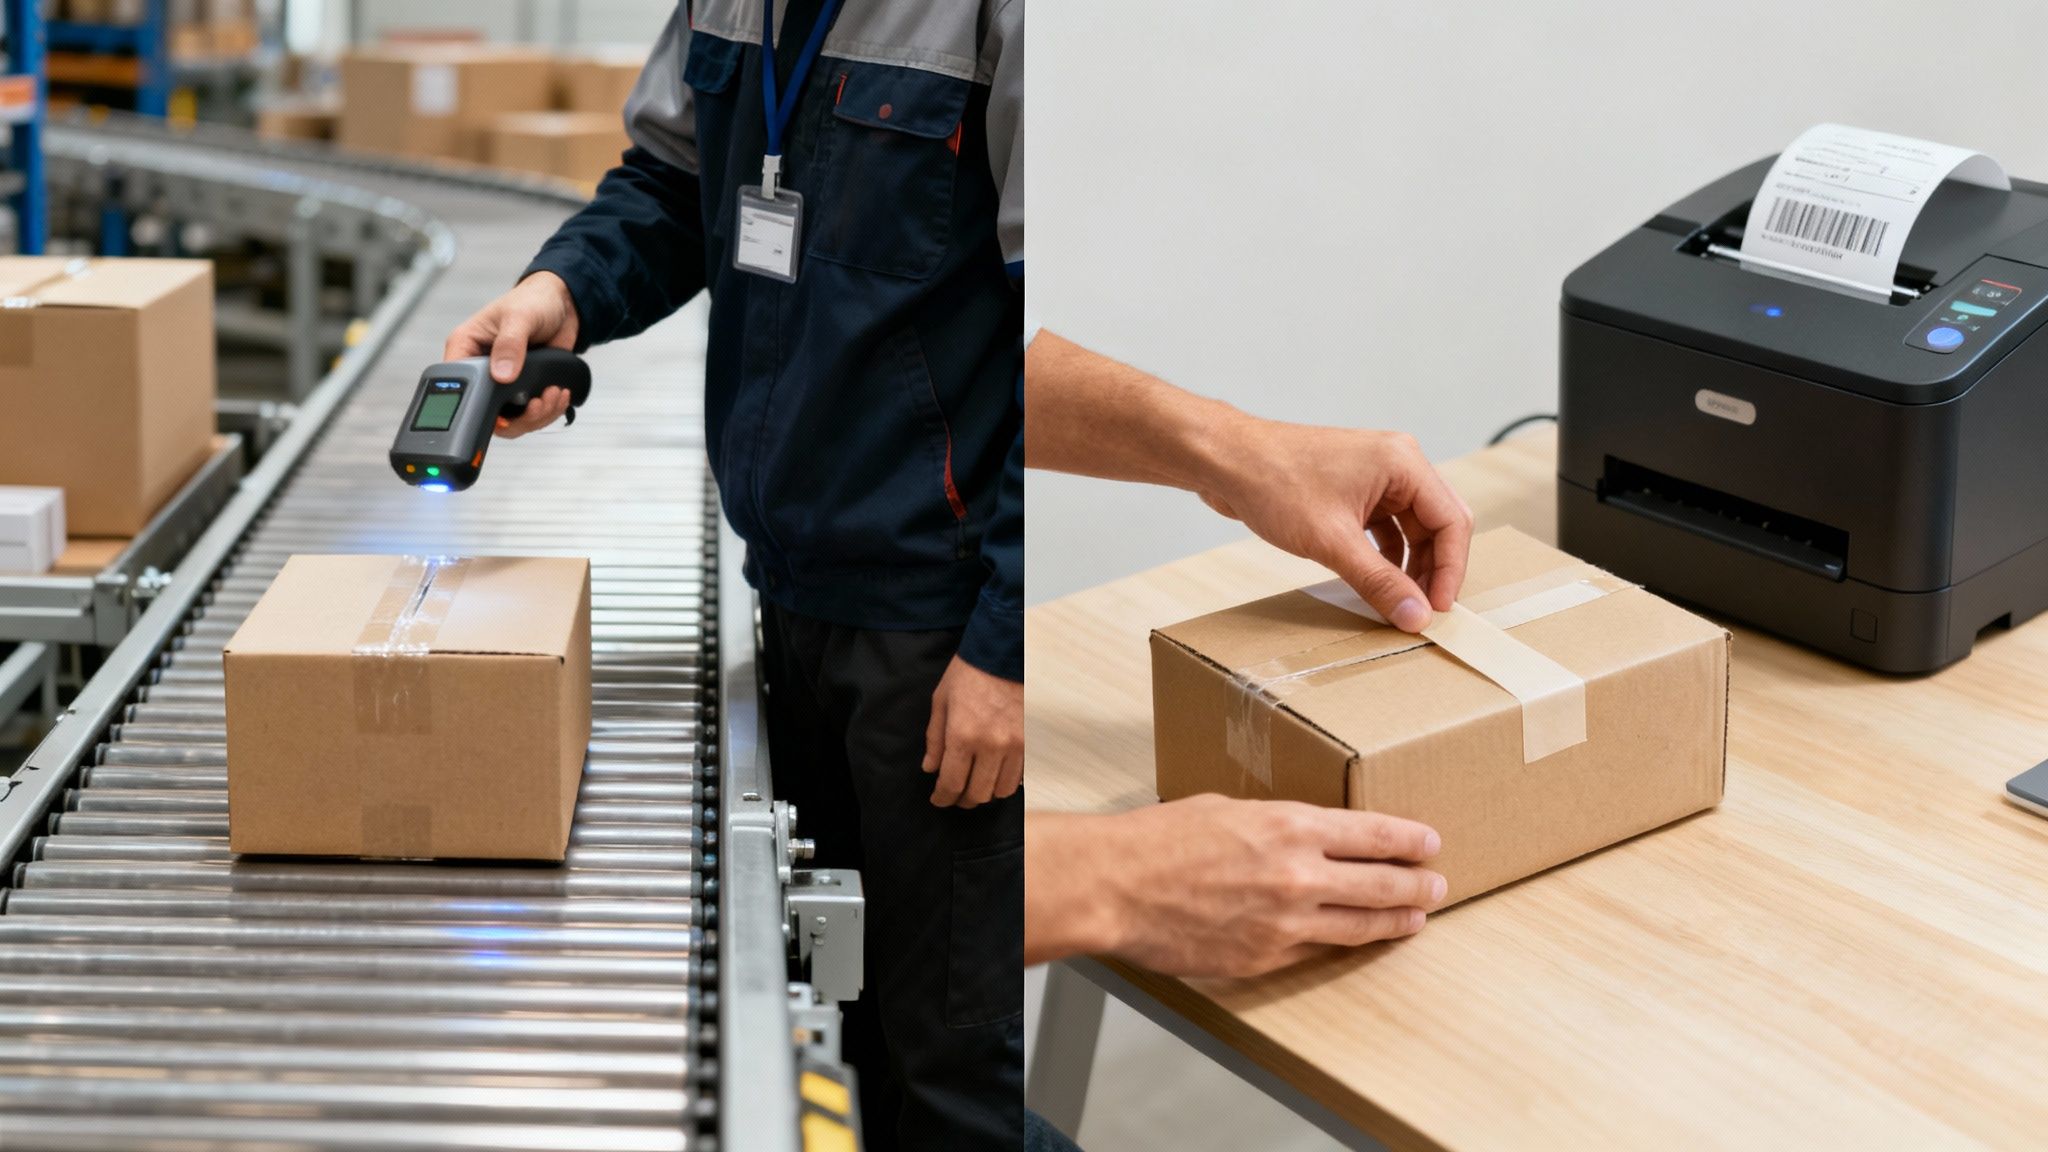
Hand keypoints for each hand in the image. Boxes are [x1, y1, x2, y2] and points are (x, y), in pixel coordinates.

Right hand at [443, 271, 582, 438]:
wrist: (563, 304)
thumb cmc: (534, 300)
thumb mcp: (519, 317)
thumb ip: (510, 345)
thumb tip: (501, 374)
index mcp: (466, 347)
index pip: (457, 385)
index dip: (475, 406)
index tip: (503, 414)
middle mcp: (481, 369)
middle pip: (485, 412)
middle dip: (517, 417)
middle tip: (537, 404)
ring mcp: (503, 382)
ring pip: (511, 419)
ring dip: (537, 415)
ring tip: (553, 394)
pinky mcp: (523, 389)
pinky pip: (531, 414)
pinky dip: (548, 411)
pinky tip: (558, 394)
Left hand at [923, 655, 1023, 807]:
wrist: (1005, 653)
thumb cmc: (968, 674)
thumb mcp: (941, 702)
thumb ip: (935, 739)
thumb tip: (931, 769)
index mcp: (963, 735)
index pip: (952, 783)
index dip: (943, 798)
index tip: (938, 800)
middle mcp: (991, 745)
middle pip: (978, 794)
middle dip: (963, 799)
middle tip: (955, 795)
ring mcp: (1015, 745)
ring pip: (1001, 790)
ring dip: (986, 793)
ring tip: (976, 785)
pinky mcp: (1030, 742)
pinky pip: (1019, 776)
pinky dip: (1005, 781)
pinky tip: (994, 774)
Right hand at [1026, 796, 1444, 976]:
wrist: (1115, 888)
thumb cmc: (1158, 840)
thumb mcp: (1226, 809)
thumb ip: (1273, 824)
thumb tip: (1301, 835)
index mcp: (1290, 826)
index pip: (1375, 835)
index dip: (1410, 841)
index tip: (1430, 843)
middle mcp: (1298, 875)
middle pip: (1382, 885)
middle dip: (1417, 885)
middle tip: (1437, 885)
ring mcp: (1285, 924)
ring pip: (1360, 926)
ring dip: (1395, 922)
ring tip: (1415, 919)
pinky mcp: (1265, 958)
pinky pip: (1314, 952)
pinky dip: (1339, 945)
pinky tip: (1351, 942)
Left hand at [1200, 418, 1472, 632]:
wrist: (1225, 461)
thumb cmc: (1274, 483)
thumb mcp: (1332, 542)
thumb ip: (1378, 581)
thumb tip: (1415, 615)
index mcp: (1403, 463)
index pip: (1452, 521)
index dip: (1451, 569)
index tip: (1438, 609)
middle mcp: (1395, 464)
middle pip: (1435, 524)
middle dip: (1433, 569)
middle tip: (1422, 612)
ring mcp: (1373, 477)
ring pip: (1409, 528)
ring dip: (1408, 566)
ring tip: (1400, 604)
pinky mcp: (1351, 490)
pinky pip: (1383, 527)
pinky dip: (1384, 556)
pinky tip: (1376, 583)